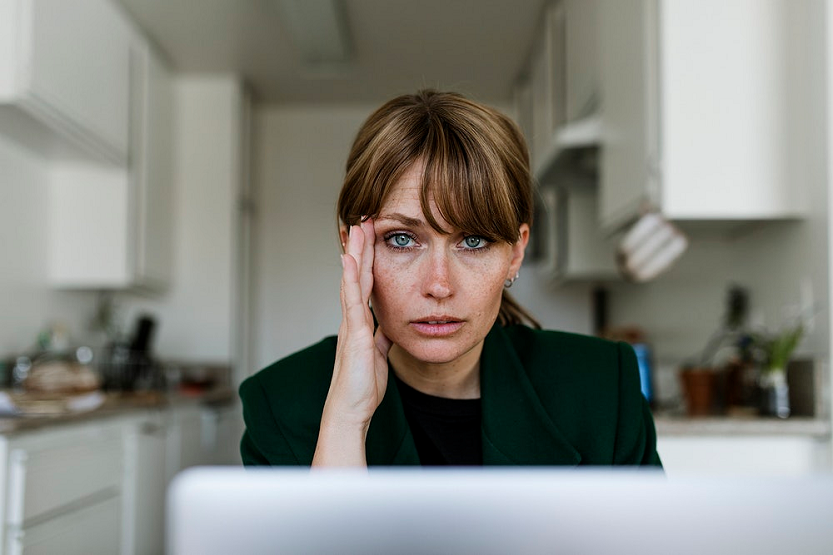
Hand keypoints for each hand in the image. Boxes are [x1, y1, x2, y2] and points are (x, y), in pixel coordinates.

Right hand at [314, 218, 391, 465]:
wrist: (349, 411)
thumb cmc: (361, 388)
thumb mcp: (378, 356)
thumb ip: (381, 338)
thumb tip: (389, 327)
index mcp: (360, 324)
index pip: (365, 284)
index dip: (368, 260)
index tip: (371, 238)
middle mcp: (352, 319)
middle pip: (356, 275)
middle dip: (360, 248)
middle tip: (363, 220)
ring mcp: (350, 324)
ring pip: (351, 281)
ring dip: (354, 254)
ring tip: (357, 228)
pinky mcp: (352, 334)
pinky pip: (351, 301)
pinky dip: (350, 279)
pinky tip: (349, 260)